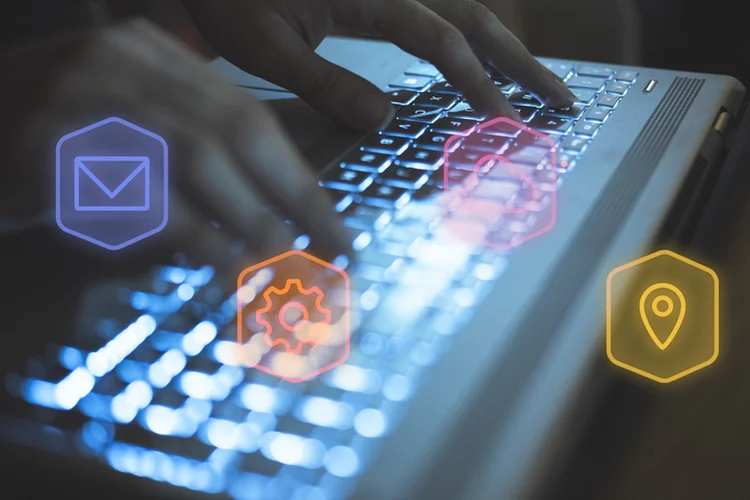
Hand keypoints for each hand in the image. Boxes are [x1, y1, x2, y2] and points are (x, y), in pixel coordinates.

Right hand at [1, 20, 351, 273]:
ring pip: (198, 157)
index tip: (336, 228)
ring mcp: (84, 97)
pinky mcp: (48, 145)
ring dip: (253, 220)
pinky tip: (225, 272)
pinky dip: (194, 236)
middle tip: (337, 250)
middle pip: (237, 130)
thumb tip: (266, 216)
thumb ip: (186, 156)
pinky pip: (141, 195)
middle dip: (296, 197)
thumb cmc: (45, 144)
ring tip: (288, 269)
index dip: (299, 177)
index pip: (247, 115)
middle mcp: (120, 63)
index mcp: (149, 54)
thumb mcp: (122, 129)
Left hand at [183, 0, 576, 130]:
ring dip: (508, 44)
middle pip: (476, 14)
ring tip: (538, 83)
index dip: (478, 81)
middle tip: (560, 100)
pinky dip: (474, 30)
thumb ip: (325, 83)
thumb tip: (385, 121)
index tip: (507, 120)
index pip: (441, 40)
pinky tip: (487, 52)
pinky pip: (444, 4)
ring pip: (468, 5)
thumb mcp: (263, 46)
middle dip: (522, 61)